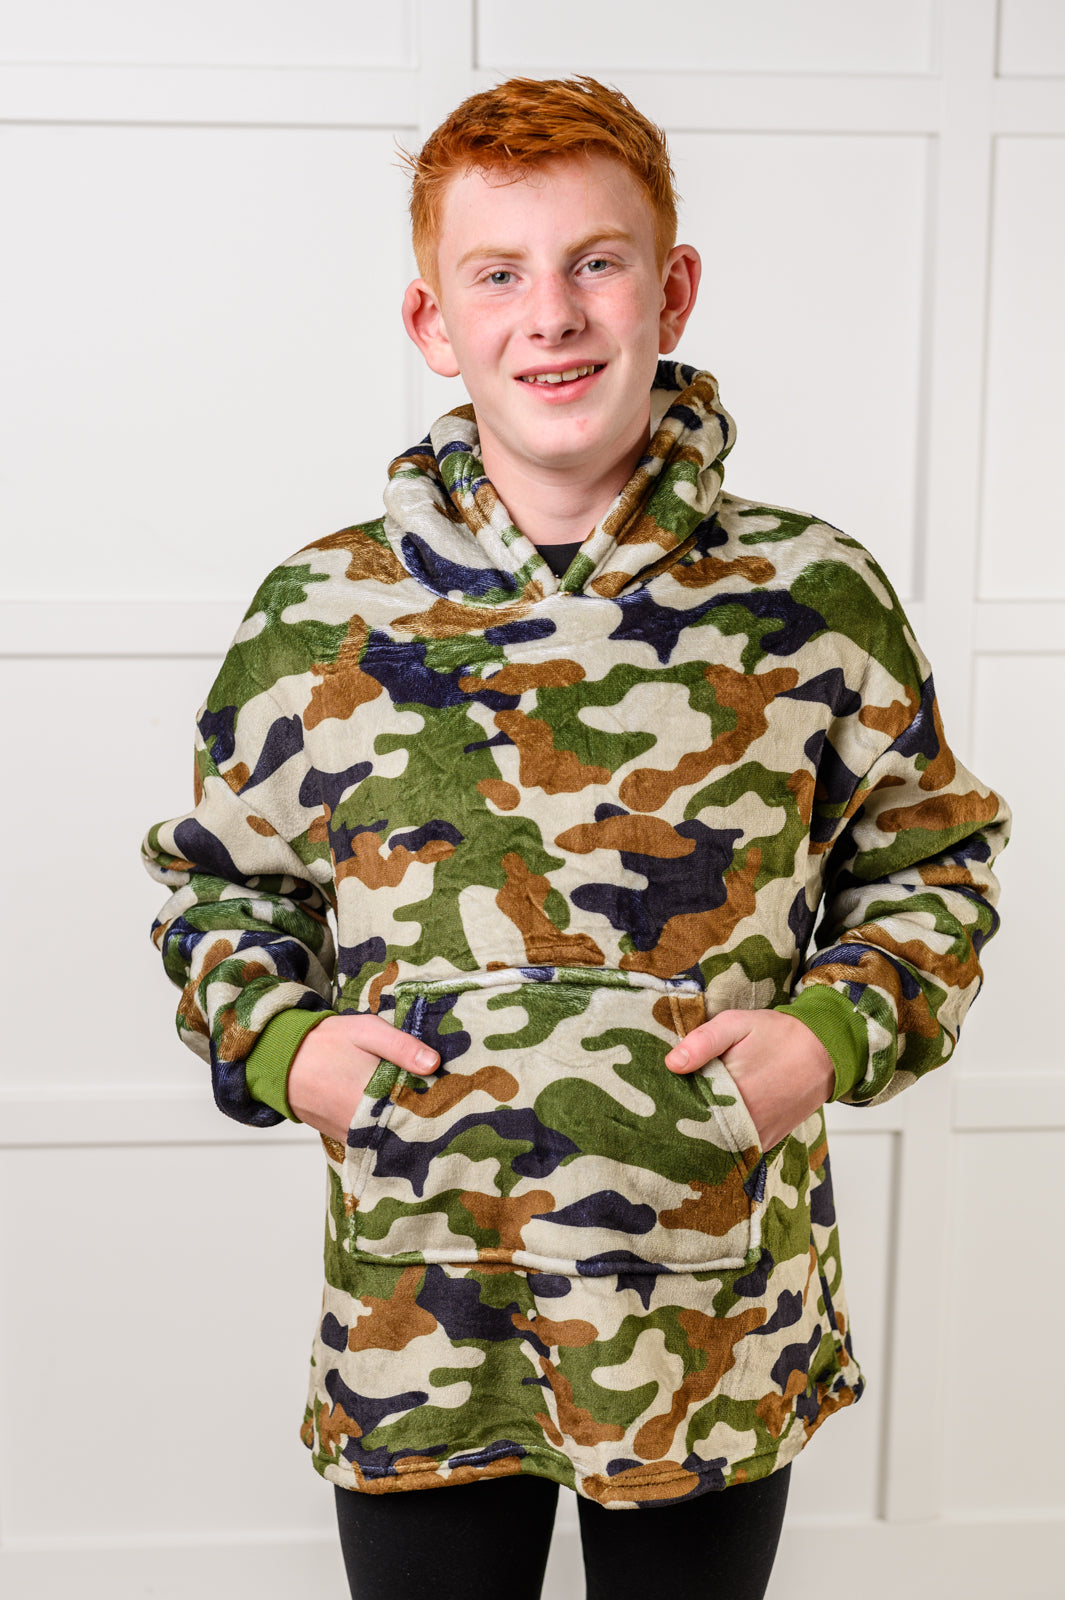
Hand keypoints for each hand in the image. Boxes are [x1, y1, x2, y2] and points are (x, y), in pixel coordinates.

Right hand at [287, 1013, 439, 1143]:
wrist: (281, 1060)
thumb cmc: (326, 1042)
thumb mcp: (366, 1031)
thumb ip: (400, 1046)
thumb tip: (434, 1063)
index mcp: (370, 1096)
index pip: (417, 1112)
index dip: (437, 1106)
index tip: (453, 1096)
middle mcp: (360, 1124)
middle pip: (406, 1129)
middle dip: (425, 1119)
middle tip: (445, 1105)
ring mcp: (350, 1136)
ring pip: (390, 1139)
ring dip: (406, 1128)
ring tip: (424, 1110)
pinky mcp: (343, 1140)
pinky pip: (373, 1143)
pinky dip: (387, 1133)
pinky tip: (398, 1117)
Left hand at [664, 1009, 834, 1150]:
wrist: (824, 1052)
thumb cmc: (777, 1035)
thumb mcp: (736, 1024)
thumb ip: (703, 1042)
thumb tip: (672, 1064)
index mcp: (733, 1093)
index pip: (686, 1111)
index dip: (667, 1106)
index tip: (652, 1101)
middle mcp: (746, 1122)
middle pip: (699, 1133)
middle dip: (680, 1124)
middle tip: (660, 1114)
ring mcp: (757, 1135)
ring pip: (715, 1145)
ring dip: (698, 1136)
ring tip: (679, 1122)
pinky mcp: (766, 1141)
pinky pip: (735, 1150)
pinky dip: (719, 1143)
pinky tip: (706, 1129)